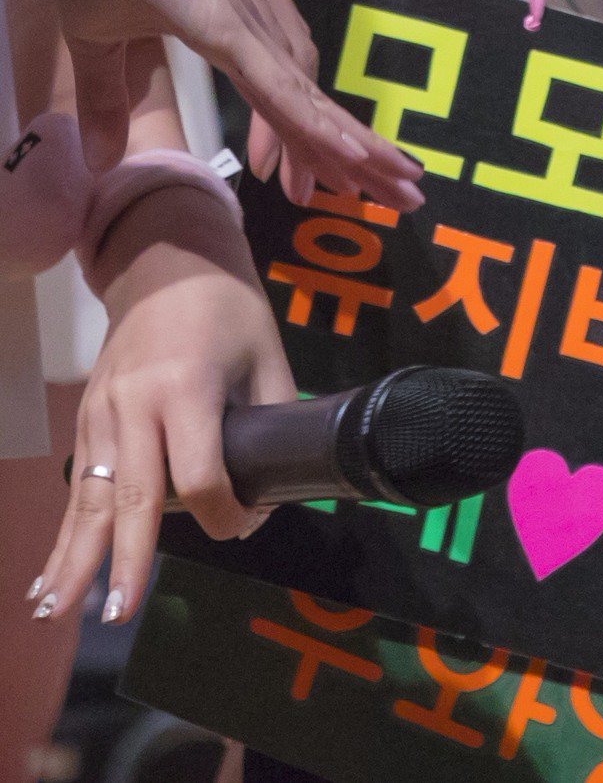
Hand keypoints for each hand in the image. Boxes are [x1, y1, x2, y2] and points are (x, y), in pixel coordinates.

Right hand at [23, 0, 416, 209]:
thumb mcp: (99, 35)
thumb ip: (109, 95)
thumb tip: (100, 157)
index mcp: (233, 20)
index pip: (280, 89)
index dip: (299, 137)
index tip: (300, 186)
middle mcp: (256, 14)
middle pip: (310, 93)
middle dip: (342, 148)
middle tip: (377, 197)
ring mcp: (246, 10)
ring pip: (307, 89)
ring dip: (343, 139)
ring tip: (378, 184)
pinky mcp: (222, 10)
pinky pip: (275, 73)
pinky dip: (307, 113)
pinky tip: (338, 147)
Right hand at [29, 183, 291, 627]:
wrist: (168, 264)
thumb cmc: (229, 310)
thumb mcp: (268, 353)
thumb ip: (274, 417)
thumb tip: (282, 484)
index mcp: (187, 387)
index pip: (200, 472)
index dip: (224, 510)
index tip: (246, 524)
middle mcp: (135, 405)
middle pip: (131, 495)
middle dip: (127, 558)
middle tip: (121, 614)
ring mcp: (102, 414)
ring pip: (88, 499)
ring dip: (75, 559)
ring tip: (59, 612)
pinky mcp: (86, 421)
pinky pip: (75, 488)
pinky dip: (61, 538)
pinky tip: (45, 582)